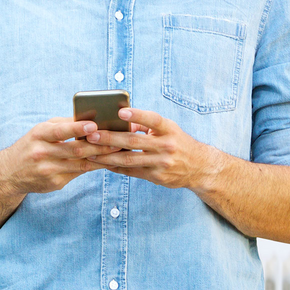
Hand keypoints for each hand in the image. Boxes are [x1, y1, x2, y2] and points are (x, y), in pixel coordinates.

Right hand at [0, 117, 120, 194]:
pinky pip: (78, 174)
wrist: (10, 173)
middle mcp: (41, 153)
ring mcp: (48, 170)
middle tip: (119, 140)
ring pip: (80, 164)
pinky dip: (93, 167)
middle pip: (75, 150)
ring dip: (101, 158)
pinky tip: (106, 162)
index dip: (77, 128)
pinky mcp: (54, 183)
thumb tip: (91, 119)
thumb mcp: (41, 131)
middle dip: (99, 145)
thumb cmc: (32, 145)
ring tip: (118, 151)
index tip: (94, 125)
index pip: (59, 131)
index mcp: (38, 134)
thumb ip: (63, 125)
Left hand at [84, 107, 222, 189]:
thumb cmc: (177, 142)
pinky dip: (116, 167)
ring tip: (90, 152)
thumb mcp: (168, 129)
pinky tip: (102, 163)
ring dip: (108, 156)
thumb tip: (120, 122)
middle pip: (135, 142)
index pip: (153, 120)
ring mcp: (162, 163)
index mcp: (169, 129)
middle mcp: (167, 146)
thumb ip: (146, 126)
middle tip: (92, 135)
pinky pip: (132, 172)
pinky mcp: (158, 177)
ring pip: (130, 160)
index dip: (137, 115)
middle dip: (111, 138)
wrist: (199, 167)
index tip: (121, 112)